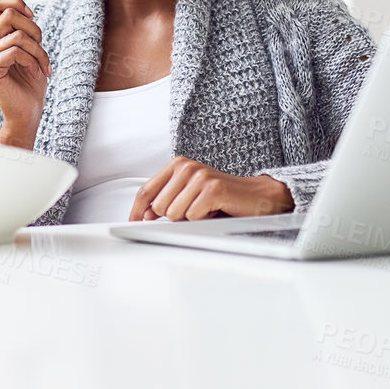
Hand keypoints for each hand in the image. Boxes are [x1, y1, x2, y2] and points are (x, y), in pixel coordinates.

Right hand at [0, 0, 50, 148]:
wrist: (27, 111)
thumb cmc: (30, 82)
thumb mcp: (30, 50)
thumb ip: (23, 30)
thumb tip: (26, 10)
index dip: (16, 2)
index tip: (32, 15)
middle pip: (9, 14)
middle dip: (34, 29)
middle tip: (41, 47)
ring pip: (17, 35)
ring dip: (38, 51)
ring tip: (43, 66)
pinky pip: (16, 52)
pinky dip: (33, 62)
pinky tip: (36, 73)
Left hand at [130, 158, 294, 221]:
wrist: (256, 197)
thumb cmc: (222, 198)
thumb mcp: (189, 195)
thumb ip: (166, 200)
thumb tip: (144, 215)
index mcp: (178, 165)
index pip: (146, 191)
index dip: (137, 210)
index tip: (133, 222)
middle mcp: (187, 167)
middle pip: (159, 207)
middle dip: (174, 216)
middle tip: (195, 210)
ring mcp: (200, 176)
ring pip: (174, 213)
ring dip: (190, 218)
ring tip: (206, 209)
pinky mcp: (212, 189)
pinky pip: (192, 216)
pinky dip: (203, 220)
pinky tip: (215, 210)